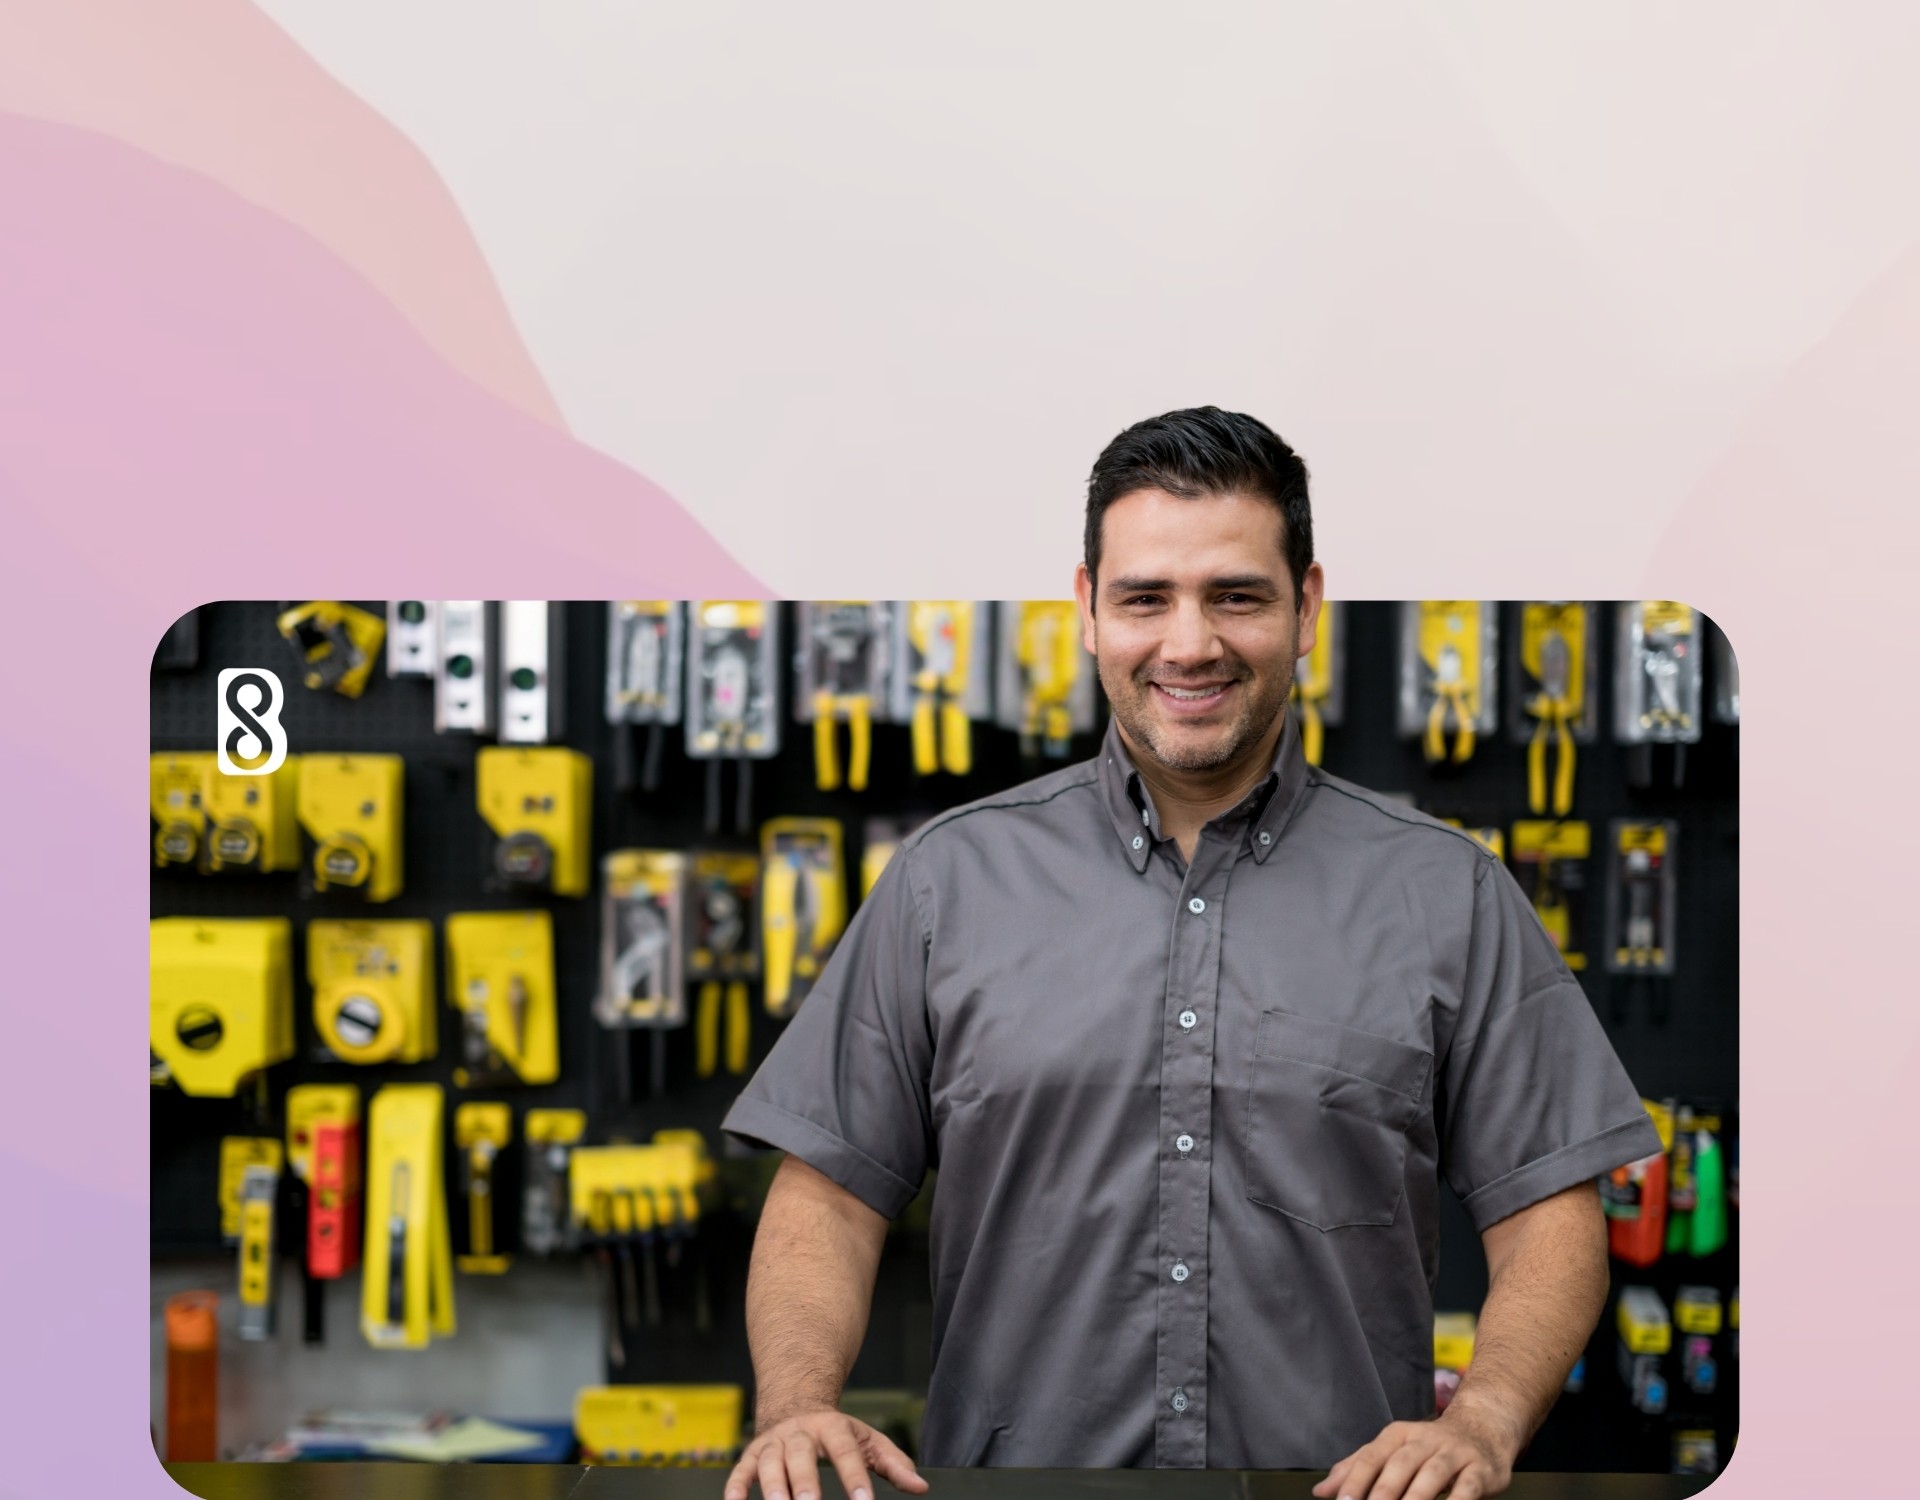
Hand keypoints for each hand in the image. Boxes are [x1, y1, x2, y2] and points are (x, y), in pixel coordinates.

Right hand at [724, 1409, 928, 1499]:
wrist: (796, 1402)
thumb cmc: (837, 1432)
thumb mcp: (868, 1439)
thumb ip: (893, 1463)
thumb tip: (920, 1486)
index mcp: (832, 1427)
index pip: (846, 1452)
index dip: (854, 1477)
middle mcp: (800, 1433)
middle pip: (801, 1455)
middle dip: (804, 1482)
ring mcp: (774, 1442)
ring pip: (768, 1463)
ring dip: (771, 1486)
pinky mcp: (752, 1454)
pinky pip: (741, 1470)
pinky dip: (736, 1487)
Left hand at [1311, 1406, 1515, 1499]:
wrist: (1483, 1430)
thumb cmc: (1428, 1449)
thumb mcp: (1393, 1451)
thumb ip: (1358, 1470)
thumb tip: (1321, 1491)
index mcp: (1398, 1435)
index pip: (1372, 1456)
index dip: (1356, 1479)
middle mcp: (1425, 1439)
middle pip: (1400, 1463)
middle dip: (1383, 1490)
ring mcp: (1454, 1453)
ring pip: (1433, 1473)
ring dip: (1417, 1497)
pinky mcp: (1480, 1470)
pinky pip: (1468, 1488)